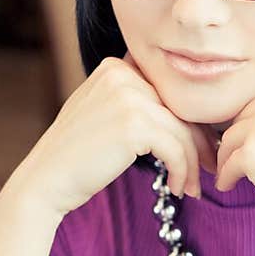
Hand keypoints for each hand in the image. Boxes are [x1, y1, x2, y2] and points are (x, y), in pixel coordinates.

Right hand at [8, 52, 218, 217]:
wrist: (46, 181)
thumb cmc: (76, 157)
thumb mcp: (102, 114)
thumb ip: (133, 102)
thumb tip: (184, 115)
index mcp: (115, 66)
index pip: (168, 91)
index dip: (189, 120)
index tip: (200, 148)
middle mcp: (122, 73)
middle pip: (179, 109)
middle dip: (199, 143)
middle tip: (208, 169)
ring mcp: (127, 96)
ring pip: (182, 131)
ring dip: (194, 164)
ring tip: (194, 187)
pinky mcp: (133, 124)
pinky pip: (176, 149)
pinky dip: (183, 172)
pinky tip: (178, 189)